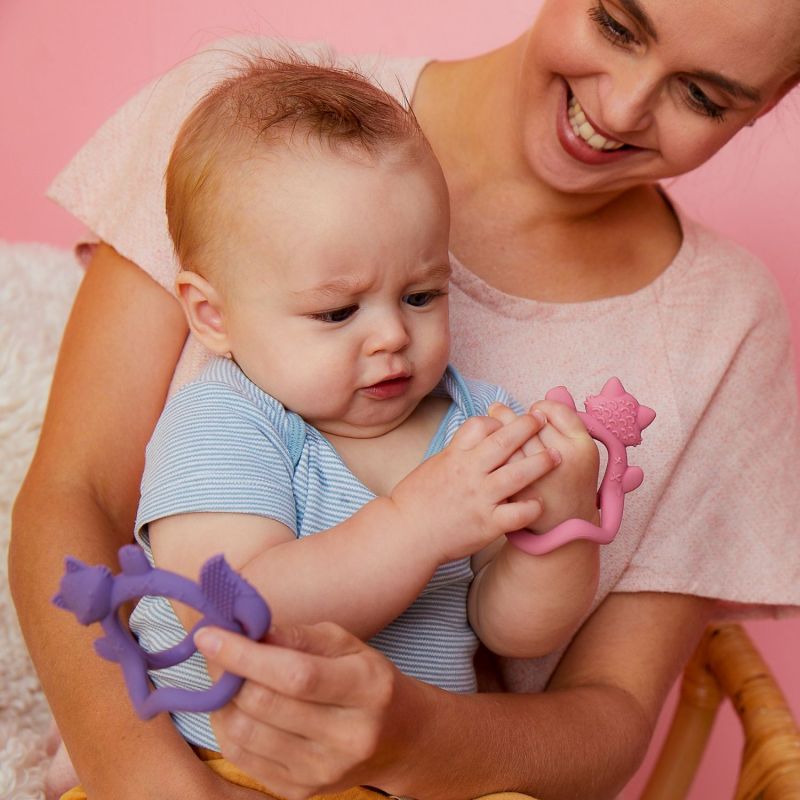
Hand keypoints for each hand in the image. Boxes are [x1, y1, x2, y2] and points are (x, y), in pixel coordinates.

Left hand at [195, 622, 426, 799]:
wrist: (401, 738)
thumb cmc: (368, 680)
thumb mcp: (347, 644)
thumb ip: (298, 636)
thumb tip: (246, 630)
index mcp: (366, 688)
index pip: (296, 674)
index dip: (246, 655)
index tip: (210, 634)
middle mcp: (348, 736)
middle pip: (266, 705)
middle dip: (228, 673)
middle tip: (215, 649)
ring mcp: (324, 771)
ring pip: (246, 734)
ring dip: (222, 701)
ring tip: (225, 677)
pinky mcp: (302, 792)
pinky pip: (244, 759)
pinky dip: (228, 727)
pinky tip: (234, 706)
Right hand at [389, 411, 559, 561]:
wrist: (407, 534)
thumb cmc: (417, 500)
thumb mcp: (434, 465)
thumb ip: (458, 451)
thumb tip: (477, 436)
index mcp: (454, 456)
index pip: (480, 425)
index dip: (498, 421)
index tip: (508, 423)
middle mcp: (469, 473)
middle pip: (504, 442)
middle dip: (527, 427)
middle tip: (542, 420)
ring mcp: (480, 498)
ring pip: (518, 474)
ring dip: (540, 462)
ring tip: (556, 456)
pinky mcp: (488, 524)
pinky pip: (518, 513)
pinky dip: (532, 507)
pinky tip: (539, 503)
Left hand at [488, 401, 598, 532]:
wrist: (564, 528)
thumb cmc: (570, 483)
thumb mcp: (580, 452)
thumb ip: (567, 423)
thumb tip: (555, 390)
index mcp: (583, 446)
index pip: (555, 410)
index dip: (540, 407)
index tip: (533, 411)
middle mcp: (563, 459)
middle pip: (530, 422)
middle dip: (512, 415)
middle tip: (498, 409)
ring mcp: (538, 477)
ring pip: (511, 439)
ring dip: (496, 425)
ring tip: (489, 419)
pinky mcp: (517, 492)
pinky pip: (499, 462)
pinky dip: (488, 451)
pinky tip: (483, 448)